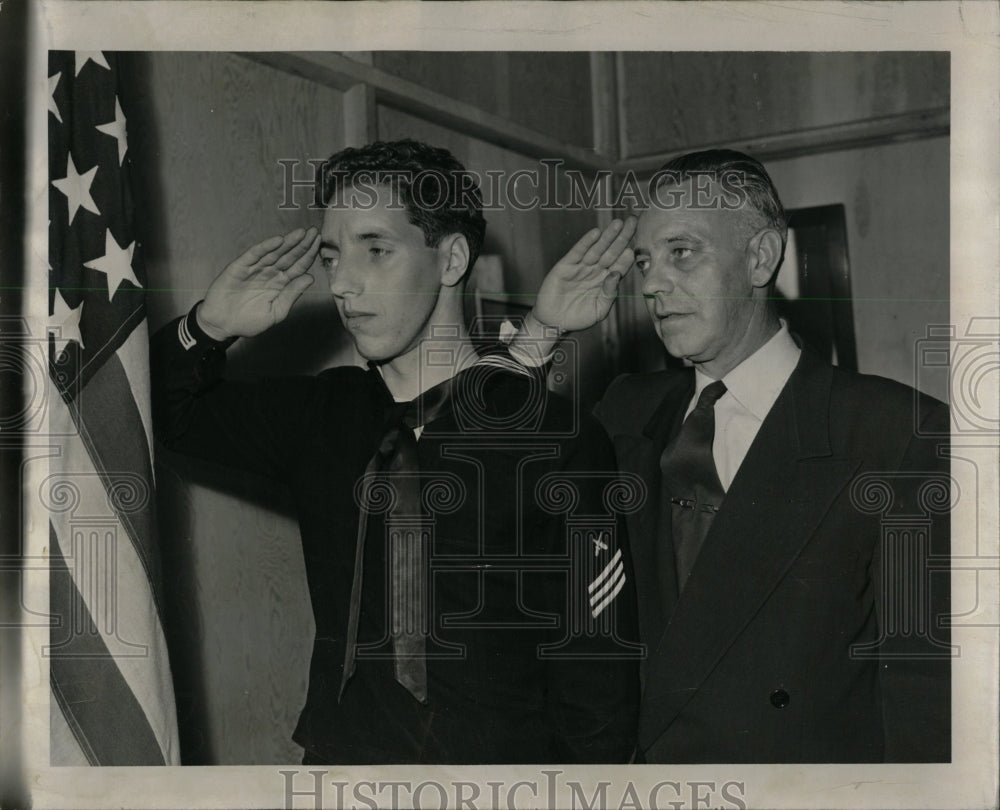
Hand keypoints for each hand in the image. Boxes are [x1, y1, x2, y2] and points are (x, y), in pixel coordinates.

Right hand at [197, 228, 319, 339]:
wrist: (222, 326)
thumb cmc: (249, 321)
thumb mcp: (276, 311)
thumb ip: (292, 294)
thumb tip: (310, 278)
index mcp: (280, 284)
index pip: (298, 266)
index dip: (309, 255)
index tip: (319, 243)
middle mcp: (270, 273)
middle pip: (289, 256)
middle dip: (302, 244)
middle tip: (315, 231)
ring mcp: (255, 269)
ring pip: (274, 252)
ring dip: (288, 242)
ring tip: (301, 233)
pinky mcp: (239, 267)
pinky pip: (254, 255)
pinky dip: (265, 247)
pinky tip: (277, 240)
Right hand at [531, 217, 635, 333]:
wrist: (553, 323)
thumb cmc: (578, 318)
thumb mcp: (599, 310)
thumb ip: (609, 293)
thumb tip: (616, 275)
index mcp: (606, 282)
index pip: (620, 266)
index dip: (626, 257)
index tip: (633, 249)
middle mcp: (596, 271)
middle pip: (612, 252)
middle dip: (622, 237)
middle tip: (633, 222)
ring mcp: (581, 267)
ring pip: (597, 249)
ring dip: (607, 236)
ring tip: (618, 223)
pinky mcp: (566, 266)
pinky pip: (578, 252)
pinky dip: (586, 242)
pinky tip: (596, 233)